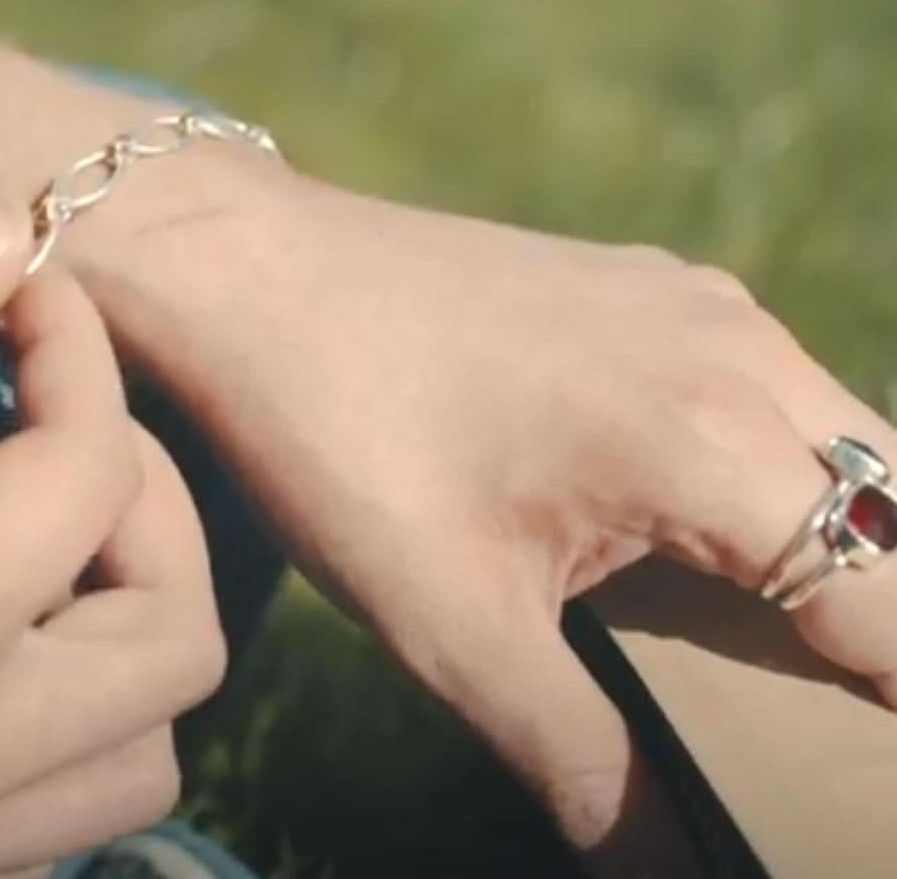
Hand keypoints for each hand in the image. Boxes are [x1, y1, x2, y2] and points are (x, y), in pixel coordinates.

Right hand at [0, 205, 224, 877]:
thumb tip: (1, 236)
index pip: (90, 477)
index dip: (79, 356)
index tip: (32, 296)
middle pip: (176, 640)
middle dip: (145, 505)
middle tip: (59, 423)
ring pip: (139, 751)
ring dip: (127, 622)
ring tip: (40, 531)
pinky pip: (63, 807)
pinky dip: (70, 711)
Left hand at [74, 158, 896, 857]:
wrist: (257, 270)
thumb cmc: (337, 433)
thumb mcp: (447, 620)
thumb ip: (574, 749)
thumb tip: (650, 857)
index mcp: (707, 446)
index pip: (893, 603)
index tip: (872, 770)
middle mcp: (735, 353)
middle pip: (896, 515)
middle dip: (884, 614)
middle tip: (840, 707)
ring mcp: (697, 302)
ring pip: (845, 437)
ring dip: (843, 535)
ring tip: (790, 629)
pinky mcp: (651, 283)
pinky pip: (769, 383)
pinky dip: (780, 462)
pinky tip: (710, 509)